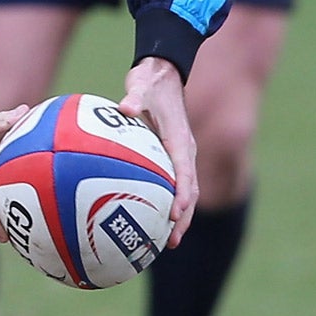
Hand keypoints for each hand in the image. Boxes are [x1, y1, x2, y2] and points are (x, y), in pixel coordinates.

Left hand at [120, 57, 197, 245]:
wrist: (164, 73)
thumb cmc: (151, 82)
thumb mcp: (142, 86)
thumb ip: (135, 96)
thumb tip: (126, 106)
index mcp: (181, 140)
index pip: (184, 172)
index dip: (181, 194)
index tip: (175, 213)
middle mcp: (185, 152)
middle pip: (190, 191)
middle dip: (183, 218)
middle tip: (172, 241)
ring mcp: (180, 156)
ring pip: (185, 192)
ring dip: (179, 217)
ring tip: (167, 242)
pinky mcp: (172, 157)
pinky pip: (173, 185)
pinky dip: (166, 204)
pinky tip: (149, 221)